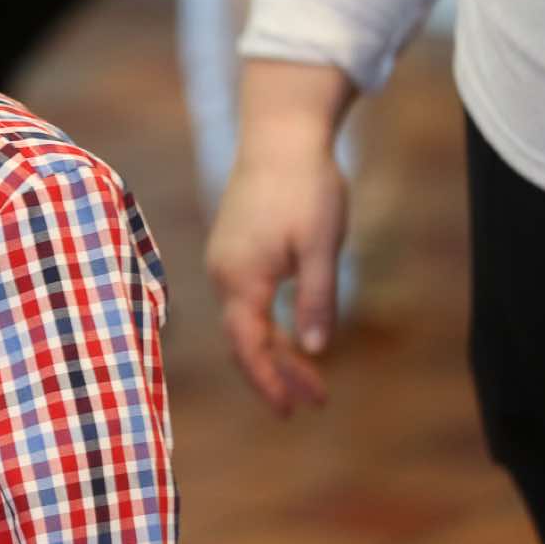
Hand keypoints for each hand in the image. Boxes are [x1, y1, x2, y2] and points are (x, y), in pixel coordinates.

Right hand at [205, 60, 355, 415]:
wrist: (279, 133)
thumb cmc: (304, 187)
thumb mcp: (320, 247)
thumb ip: (316, 300)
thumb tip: (316, 350)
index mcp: (241, 277)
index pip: (249, 346)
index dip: (271, 381)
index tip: (295, 410)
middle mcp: (223, 272)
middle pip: (244, 339)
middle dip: (276, 373)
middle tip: (311, 402)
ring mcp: (224, 258)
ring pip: (245, 320)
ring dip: (274, 350)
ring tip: (309, 374)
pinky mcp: (233, 245)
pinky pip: (245, 299)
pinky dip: (267, 324)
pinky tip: (290, 330)